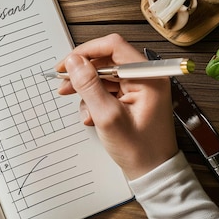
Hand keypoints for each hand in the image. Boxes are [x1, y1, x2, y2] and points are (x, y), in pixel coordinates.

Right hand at [55, 34, 177, 179]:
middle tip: (65, 84)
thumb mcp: (108, 116)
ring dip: (88, 90)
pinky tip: (92, 116)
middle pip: (107, 60)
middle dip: (84, 74)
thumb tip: (74, 61)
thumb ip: (89, 86)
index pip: (113, 46)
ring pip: (105, 76)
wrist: (153, 172)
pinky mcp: (133, 98)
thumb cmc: (139, 149)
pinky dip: (96, 100)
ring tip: (81, 107)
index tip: (67, 64)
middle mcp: (145, 77)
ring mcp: (140, 88)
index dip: (86, 52)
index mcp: (147, 76)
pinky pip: (108, 89)